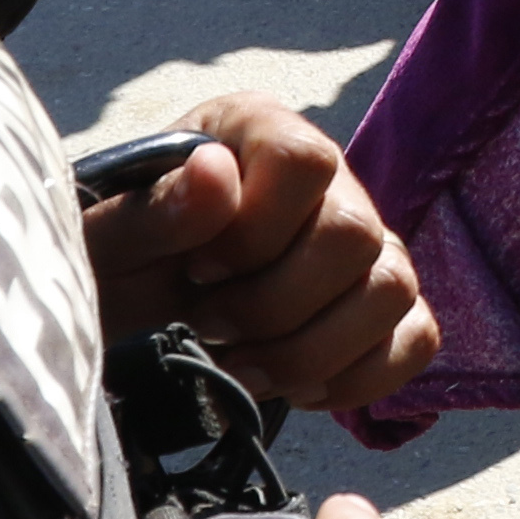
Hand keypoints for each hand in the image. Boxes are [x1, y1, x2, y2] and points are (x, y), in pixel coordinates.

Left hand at [81, 96, 441, 410]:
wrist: (126, 307)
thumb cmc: (113, 261)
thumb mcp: (102, 240)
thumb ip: (149, 211)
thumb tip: (216, 174)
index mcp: (256, 130)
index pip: (305, 162)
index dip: (254, 232)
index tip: (198, 271)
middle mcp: (327, 178)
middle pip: (355, 234)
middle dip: (274, 305)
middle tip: (210, 326)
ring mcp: (365, 241)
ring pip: (393, 288)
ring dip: (312, 350)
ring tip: (246, 367)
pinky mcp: (379, 305)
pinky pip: (417, 337)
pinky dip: (359, 377)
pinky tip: (296, 388)